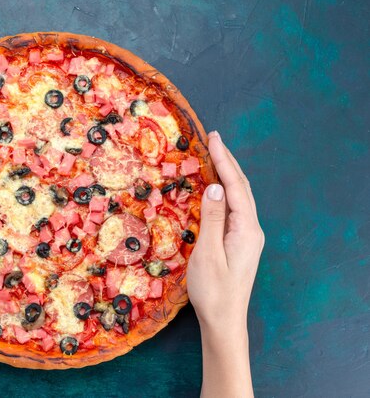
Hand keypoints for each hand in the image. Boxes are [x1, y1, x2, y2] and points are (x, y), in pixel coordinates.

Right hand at [188, 130, 264, 330]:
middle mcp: (252, 229)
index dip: (224, 161)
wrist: (223, 320)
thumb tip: (215, 187)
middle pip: (243, 188)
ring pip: (240, 197)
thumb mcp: (208, 254)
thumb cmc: (213, 291)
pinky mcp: (240, 242)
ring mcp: (247, 236)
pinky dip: (226, 191)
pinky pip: (235, 208)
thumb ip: (212, 219)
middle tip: (213, 138)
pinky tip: (217, 186)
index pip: (236, 187)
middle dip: (228, 161)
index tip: (213, 138)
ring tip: (214, 154)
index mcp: (246, 230)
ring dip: (228, 174)